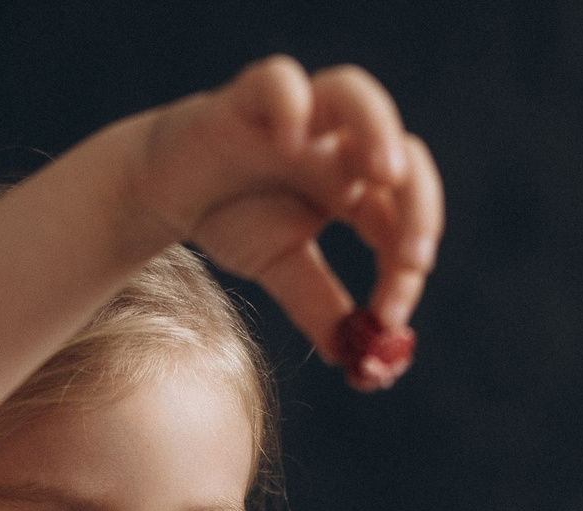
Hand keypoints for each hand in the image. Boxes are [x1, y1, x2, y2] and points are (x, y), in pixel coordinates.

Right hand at [130, 56, 442, 366]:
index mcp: (356, 185)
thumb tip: (358, 359)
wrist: (163, 188)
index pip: (404, 219)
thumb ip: (322, 308)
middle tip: (414, 258)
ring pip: (355, 93)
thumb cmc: (232, 217)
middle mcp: (337, 145)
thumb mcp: (284, 270)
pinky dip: (291, 103)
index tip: (390, 320)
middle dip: (419, 206)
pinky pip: (279, 80)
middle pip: (404, 153)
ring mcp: (299, 116)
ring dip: (379, 130)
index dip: (406, 270)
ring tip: (386, 176)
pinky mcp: (249, 98)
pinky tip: (291, 142)